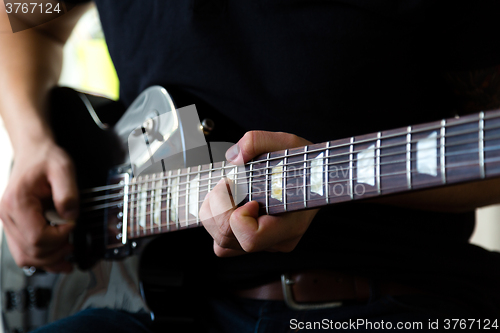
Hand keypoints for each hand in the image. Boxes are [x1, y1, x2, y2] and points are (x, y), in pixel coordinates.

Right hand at [0, 139, 77, 272]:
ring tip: (66, 257)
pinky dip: (40, 257)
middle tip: (72, 246)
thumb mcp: (64, 169)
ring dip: (48, 261)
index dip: (58, 238)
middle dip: (55, 253)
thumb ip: (68, 194)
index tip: (72, 225)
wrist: (34, 152)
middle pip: (30, 250)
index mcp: (18, 202)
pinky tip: (56, 256)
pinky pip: (23, 249)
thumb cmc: (46, 158)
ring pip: (24, 255)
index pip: (37, 236)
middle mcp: (8, 215)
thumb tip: (70, 217)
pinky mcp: (15, 224)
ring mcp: (9, 221)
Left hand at [200, 131, 318, 256]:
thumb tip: (234, 157)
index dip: (237, 217)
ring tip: (225, 191)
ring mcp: (265, 245)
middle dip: (218, 208)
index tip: (247, 196)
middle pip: (228, 239)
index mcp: (291, 224)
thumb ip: (258, 141)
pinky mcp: (254, 244)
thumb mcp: (287, 144)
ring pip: (222, 245)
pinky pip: (224, 245)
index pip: (251, 238)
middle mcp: (278, 240)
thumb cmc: (303, 164)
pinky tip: (227, 205)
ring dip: (214, 215)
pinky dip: (218, 225)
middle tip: (227, 183)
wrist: (314, 177)